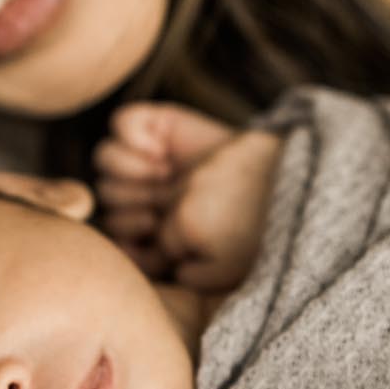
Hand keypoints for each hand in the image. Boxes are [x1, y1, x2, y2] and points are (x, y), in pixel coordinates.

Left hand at [94, 101, 282, 290]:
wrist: (284, 190)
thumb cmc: (252, 234)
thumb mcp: (210, 265)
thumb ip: (165, 263)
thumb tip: (129, 253)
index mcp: (159, 225)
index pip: (112, 229)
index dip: (124, 230)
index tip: (153, 227)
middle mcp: (153, 190)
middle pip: (105, 195)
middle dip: (127, 203)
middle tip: (158, 203)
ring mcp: (156, 156)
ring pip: (105, 161)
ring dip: (128, 174)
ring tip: (160, 175)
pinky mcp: (165, 125)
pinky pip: (123, 123)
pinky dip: (131, 139)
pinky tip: (157, 153)